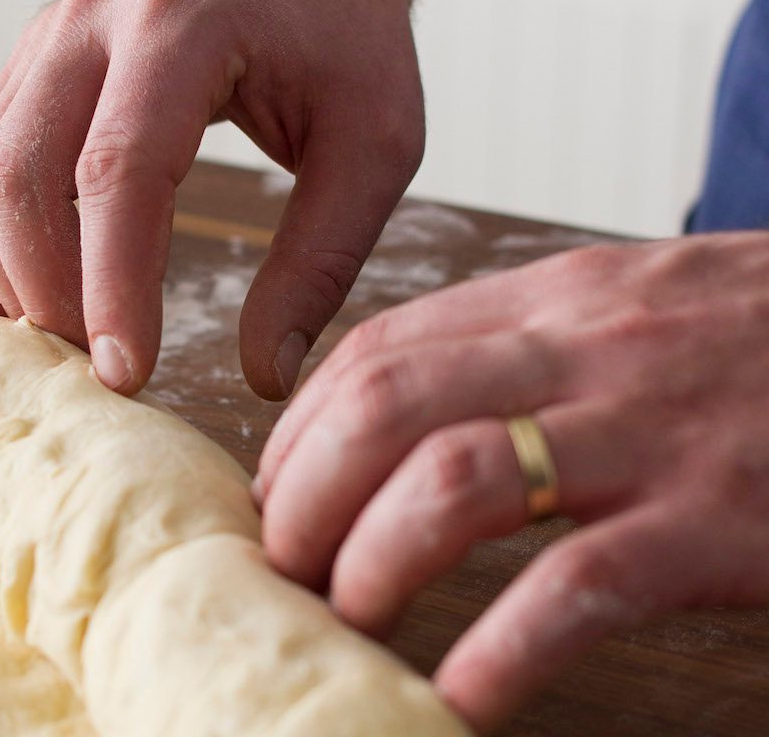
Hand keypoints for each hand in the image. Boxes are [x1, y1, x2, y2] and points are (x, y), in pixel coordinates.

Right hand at [0, 0, 428, 396]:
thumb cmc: (344, 47)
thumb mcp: (372, 150)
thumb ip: (321, 263)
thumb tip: (266, 376)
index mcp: (183, 25)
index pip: (121, 170)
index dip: (113, 284)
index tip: (126, 374)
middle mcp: (91, 19)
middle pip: (22, 173)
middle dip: (49, 291)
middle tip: (96, 369)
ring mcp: (45, 35)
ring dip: (6, 273)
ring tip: (61, 344)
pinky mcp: (28, 65)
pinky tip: (16, 296)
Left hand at [253, 233, 768, 731]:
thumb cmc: (759, 343)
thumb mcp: (632, 310)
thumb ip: (520, 347)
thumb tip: (396, 421)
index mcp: (555, 299)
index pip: (377, 351)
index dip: (299, 431)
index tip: (275, 494)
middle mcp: (587, 350)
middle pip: (384, 411)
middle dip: (305, 498)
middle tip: (284, 569)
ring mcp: (653, 433)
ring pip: (456, 483)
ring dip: (376, 562)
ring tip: (348, 620)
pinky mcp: (721, 519)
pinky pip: (576, 588)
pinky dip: (500, 649)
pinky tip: (459, 695)